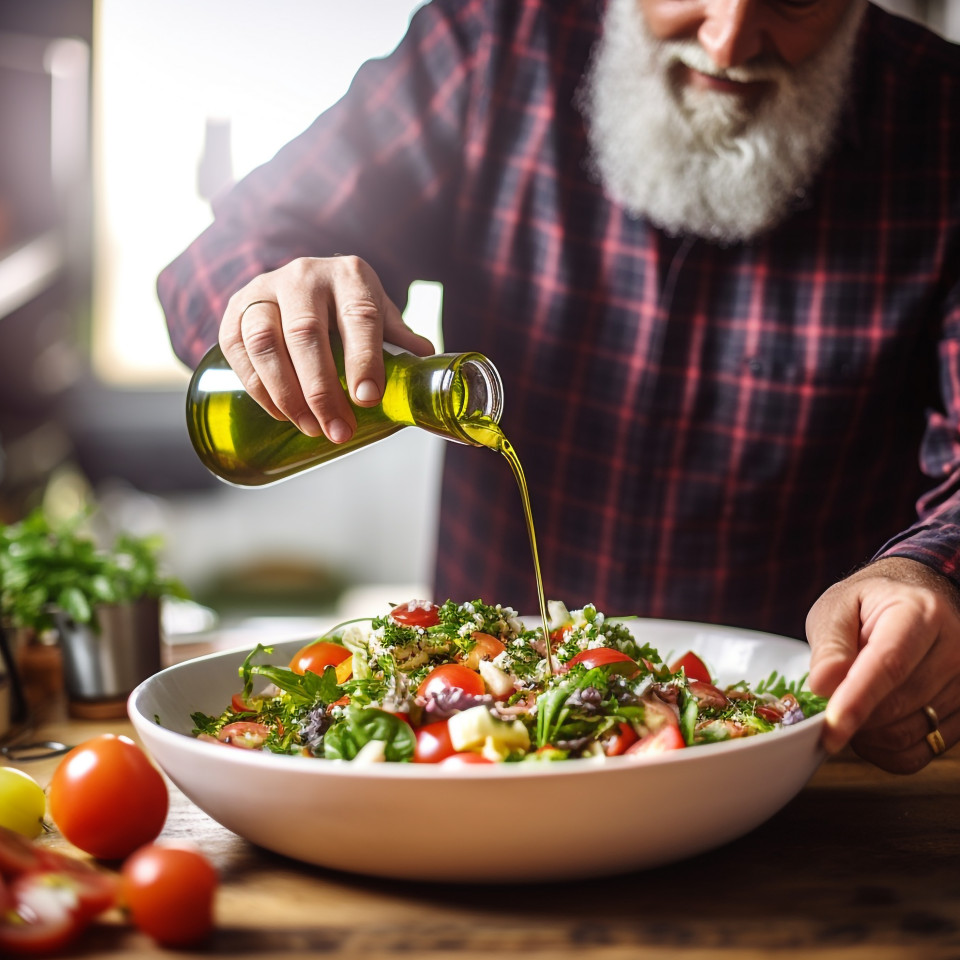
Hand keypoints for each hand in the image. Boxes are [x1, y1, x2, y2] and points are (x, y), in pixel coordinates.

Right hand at [219, 256, 433, 441]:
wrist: (303, 281)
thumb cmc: (347, 305)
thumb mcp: (379, 314)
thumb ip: (398, 336)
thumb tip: (427, 360)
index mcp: (350, 275)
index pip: (358, 316)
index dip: (363, 359)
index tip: (367, 399)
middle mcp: (304, 275)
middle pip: (306, 334)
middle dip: (321, 390)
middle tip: (337, 430)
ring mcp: (264, 289)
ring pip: (264, 342)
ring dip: (285, 393)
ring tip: (309, 427)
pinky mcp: (235, 308)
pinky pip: (238, 350)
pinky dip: (257, 387)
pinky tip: (280, 413)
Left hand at [805, 557, 959, 772]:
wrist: (914, 600)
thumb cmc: (870, 604)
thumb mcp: (838, 608)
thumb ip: (830, 645)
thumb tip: (823, 686)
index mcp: (921, 613)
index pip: (889, 666)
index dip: (857, 701)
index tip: (830, 728)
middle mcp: (954, 649)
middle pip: (898, 706)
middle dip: (853, 716)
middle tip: (826, 704)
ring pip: (907, 734)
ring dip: (866, 734)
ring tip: (848, 707)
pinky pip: (919, 753)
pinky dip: (884, 752)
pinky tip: (867, 730)